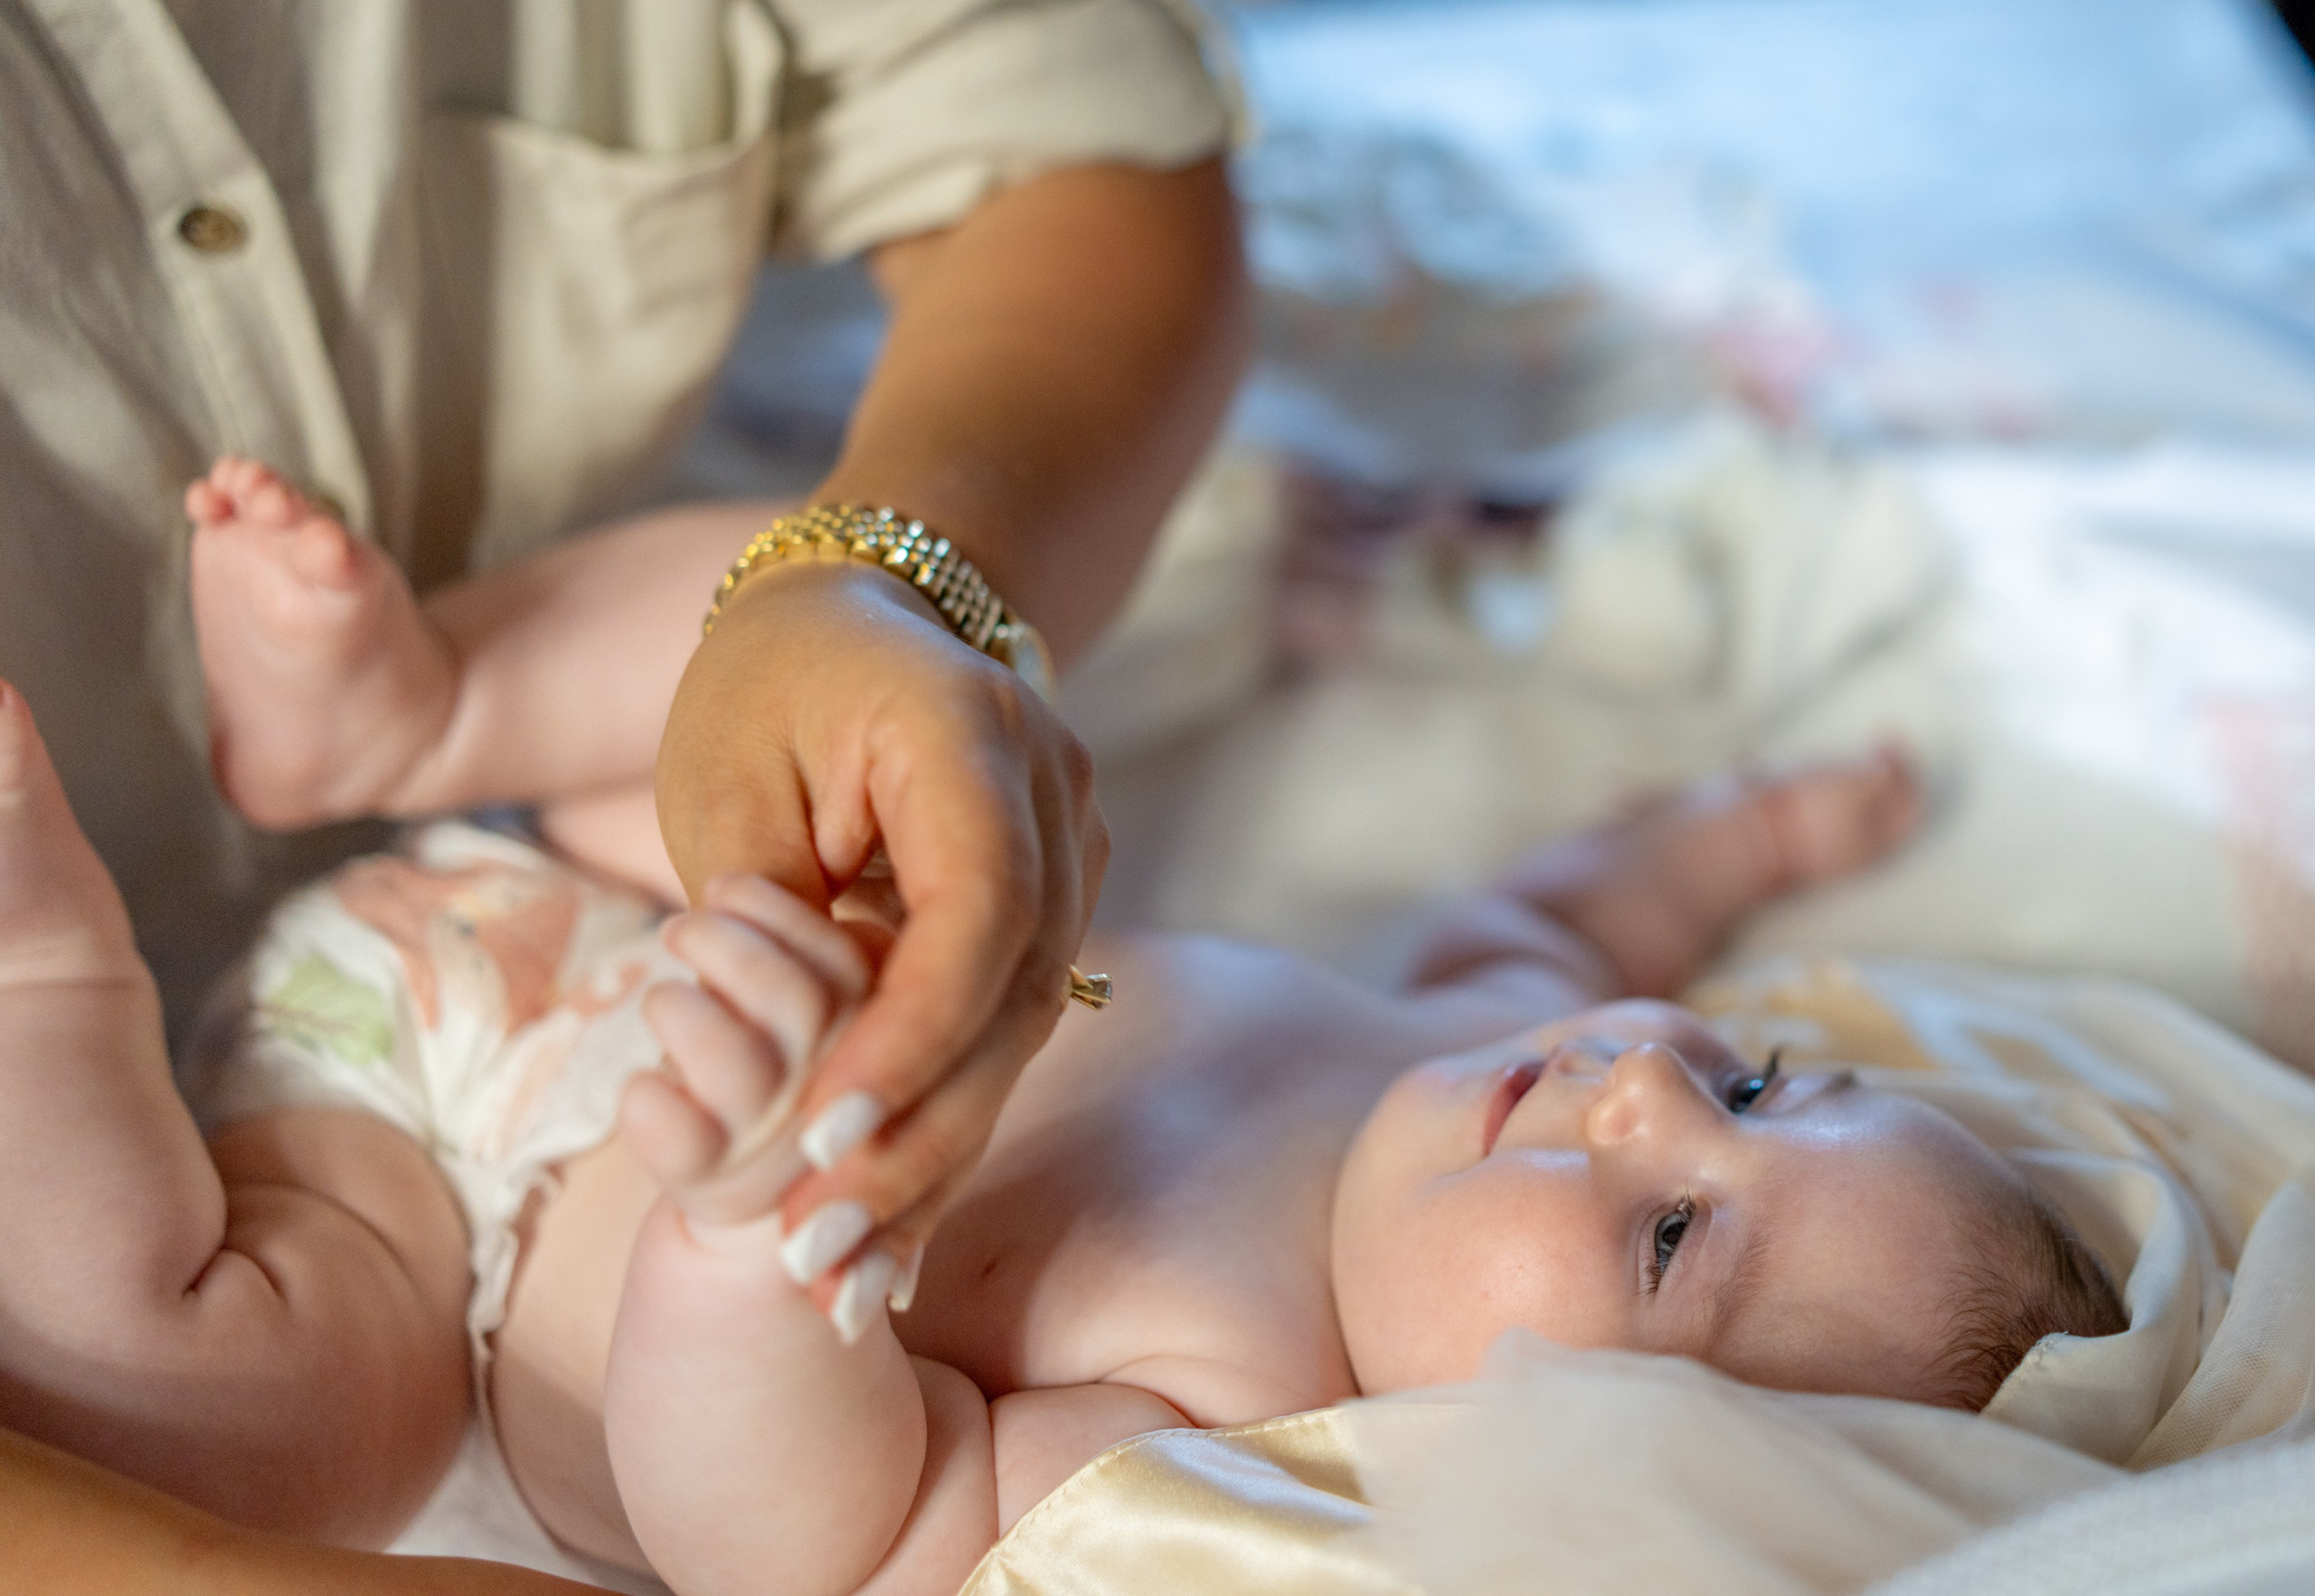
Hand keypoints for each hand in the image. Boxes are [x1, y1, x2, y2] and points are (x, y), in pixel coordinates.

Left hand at [653, 558, 1106, 1282]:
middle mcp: (1056, 794)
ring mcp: (1074, 849)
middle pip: (1014, 994)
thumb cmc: (771, 682)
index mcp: (972, 733)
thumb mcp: (729, 775)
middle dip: (915, 1134)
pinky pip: (1008, 1024)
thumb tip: (803, 1068)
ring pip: (1021, 1030)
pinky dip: (942, 1121)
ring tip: (838, 1274)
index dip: (908, 1035)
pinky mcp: (1055, 901)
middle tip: (816, 1251)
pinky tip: (887, 1234)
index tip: (818, 1138)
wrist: (868, 615)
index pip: (974, 909)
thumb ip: (767, 911)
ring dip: (930, 1154)